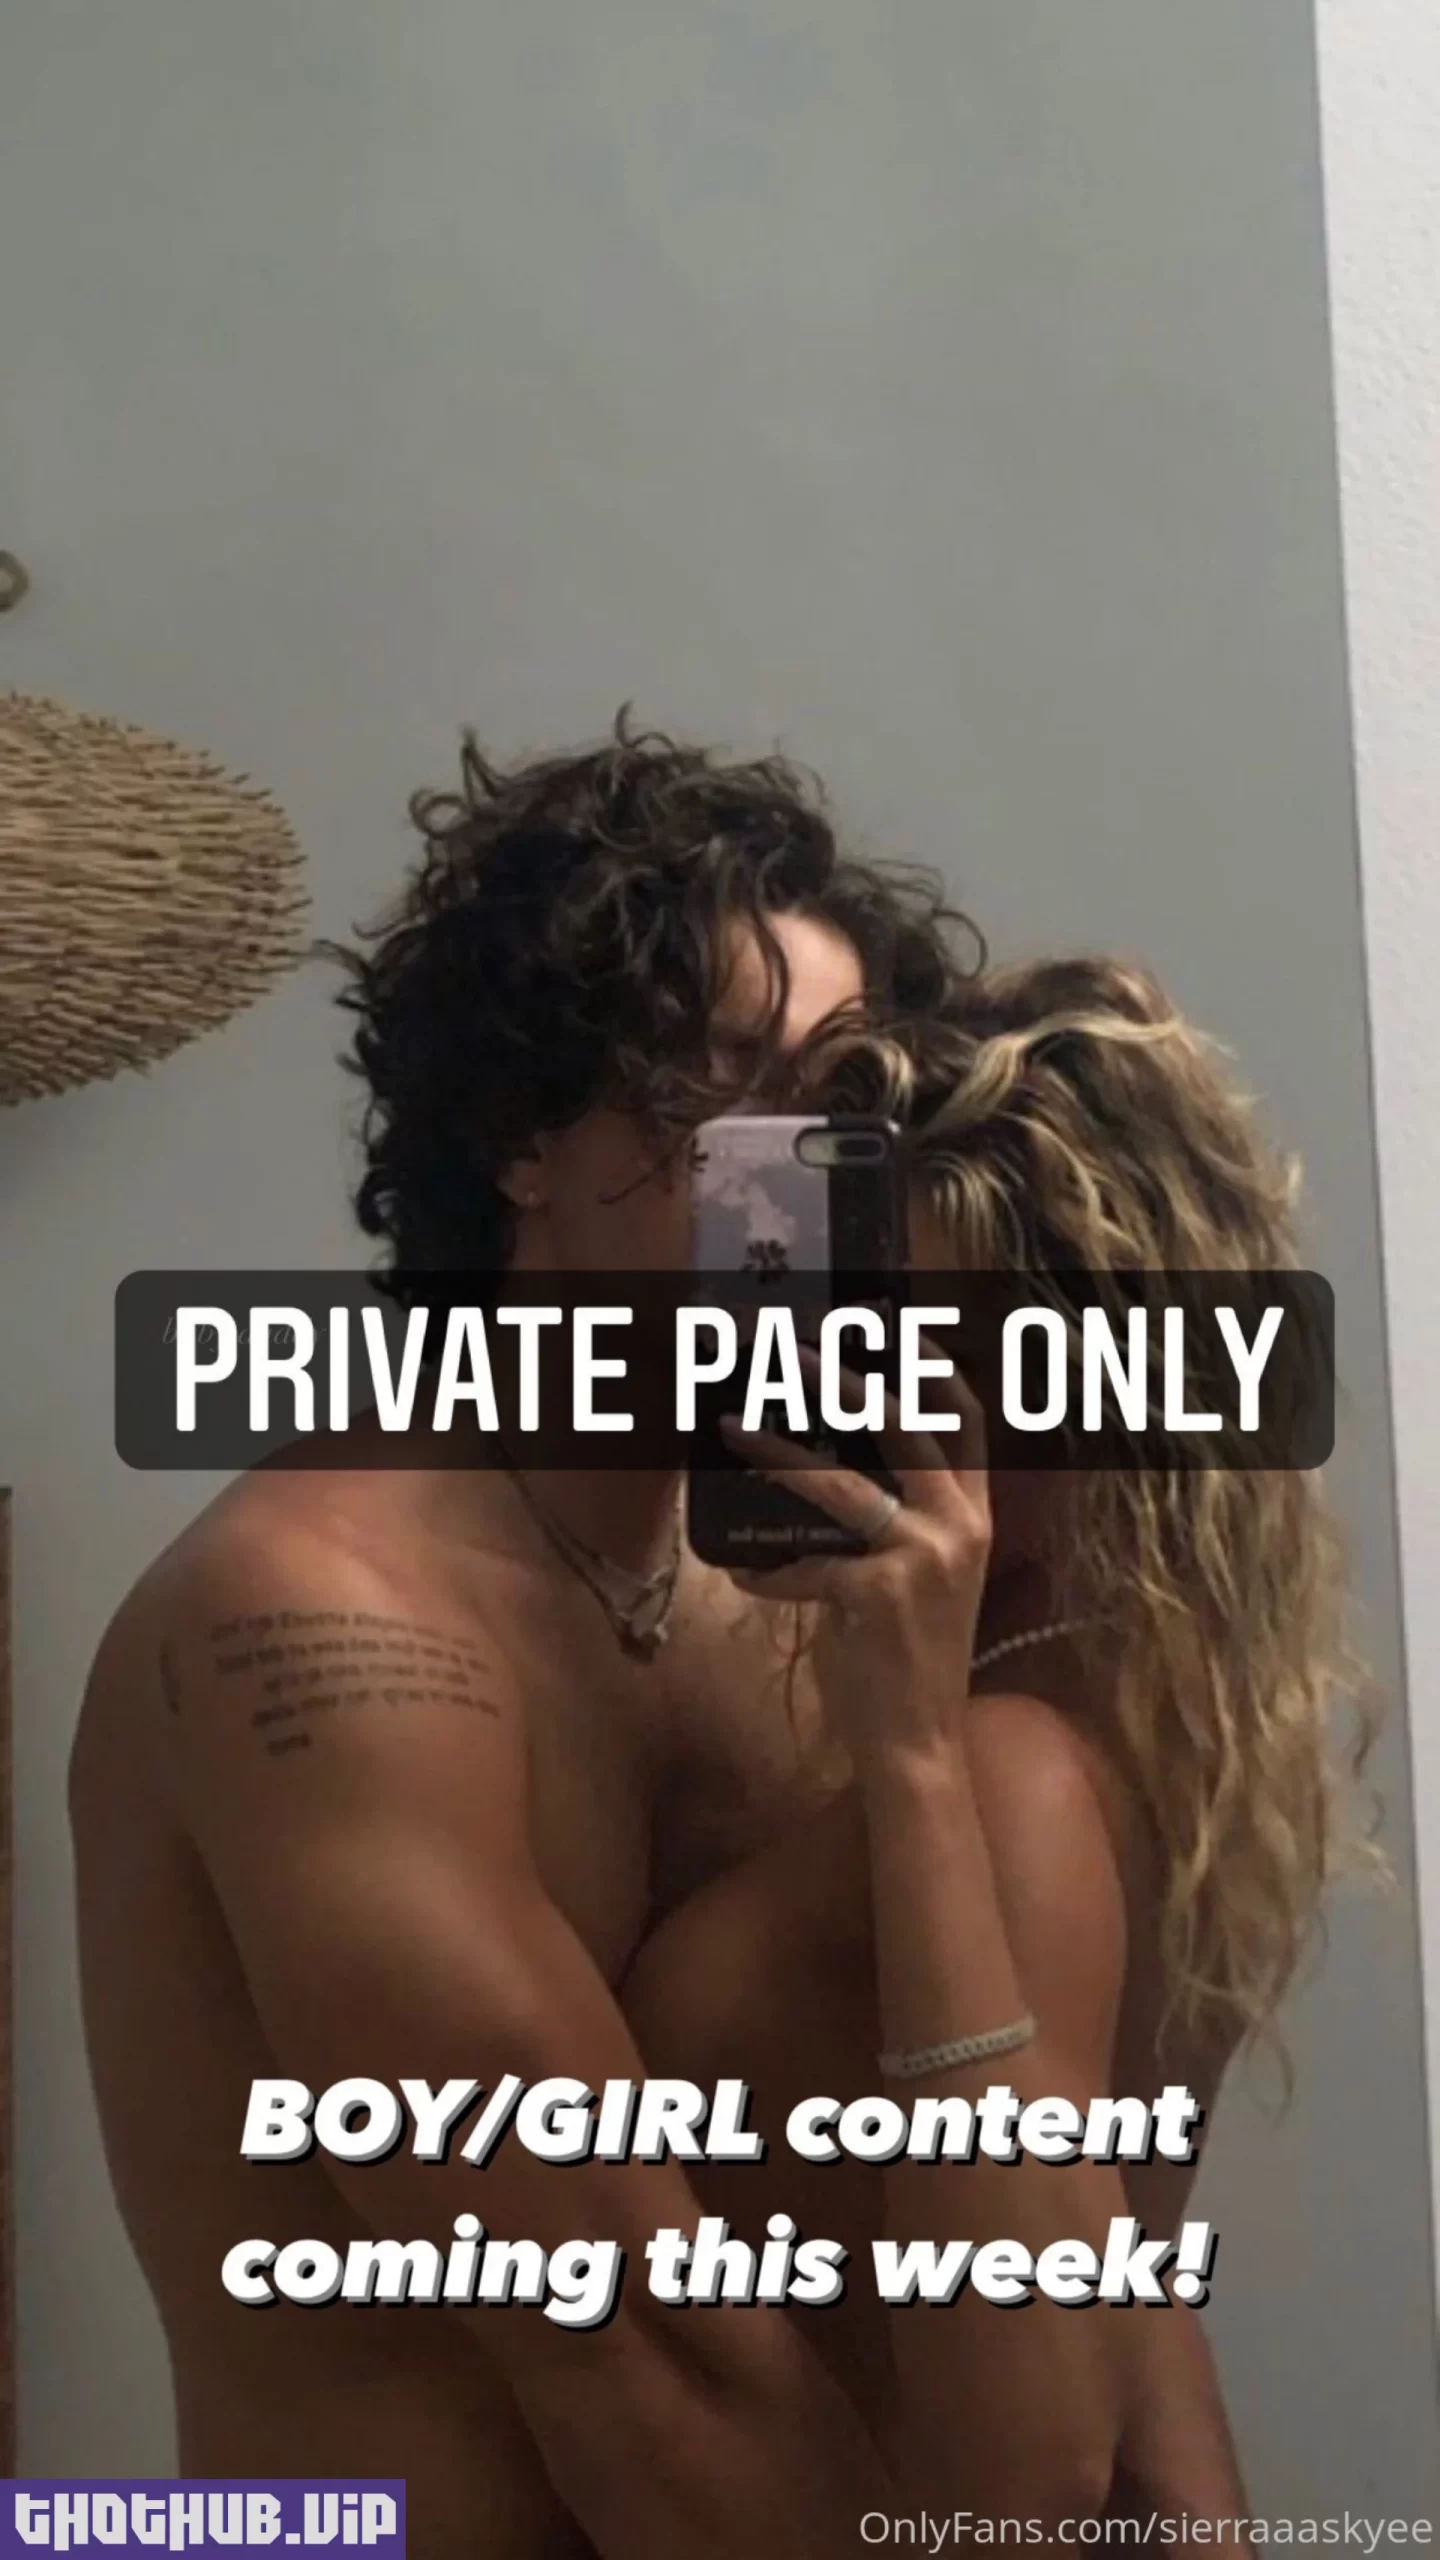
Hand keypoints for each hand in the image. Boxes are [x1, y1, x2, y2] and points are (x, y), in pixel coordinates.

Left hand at [720, 1343, 991, 1769]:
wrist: (917, 1741)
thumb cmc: (909, 1657)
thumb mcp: (923, 1579)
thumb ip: (894, 1522)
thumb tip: (824, 1466)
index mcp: (973, 1517)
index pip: (965, 1421)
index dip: (932, 1366)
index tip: (895, 1324)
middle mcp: (958, 1527)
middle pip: (903, 1425)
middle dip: (842, 1378)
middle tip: (791, 1349)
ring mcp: (921, 1557)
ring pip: (838, 1484)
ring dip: (778, 1450)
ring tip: (731, 1425)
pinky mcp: (877, 1593)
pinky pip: (801, 1564)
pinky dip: (765, 1570)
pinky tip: (742, 1576)